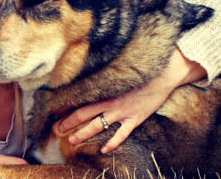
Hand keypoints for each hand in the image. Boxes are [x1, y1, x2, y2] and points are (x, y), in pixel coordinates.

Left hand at [58, 47, 205, 152]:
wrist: (164, 74)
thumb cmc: (141, 70)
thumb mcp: (119, 71)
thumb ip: (105, 76)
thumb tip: (89, 76)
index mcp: (106, 88)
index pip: (81, 98)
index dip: (67, 106)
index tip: (55, 110)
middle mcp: (111, 101)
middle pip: (84, 114)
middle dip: (69, 122)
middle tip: (58, 129)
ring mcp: (123, 111)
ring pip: (98, 125)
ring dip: (84, 134)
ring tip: (72, 141)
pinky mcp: (135, 118)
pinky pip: (121, 134)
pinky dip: (112, 143)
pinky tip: (103, 150)